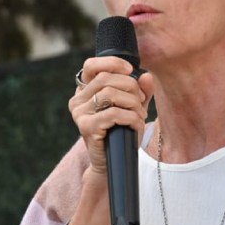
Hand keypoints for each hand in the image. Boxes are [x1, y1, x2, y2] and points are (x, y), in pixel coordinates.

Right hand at [68, 57, 153, 174]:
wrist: (113, 162)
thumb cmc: (121, 132)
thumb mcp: (134, 107)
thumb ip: (141, 91)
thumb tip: (146, 77)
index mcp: (85, 91)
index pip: (91, 65)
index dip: (112, 63)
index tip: (131, 70)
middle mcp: (78, 100)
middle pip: (106, 78)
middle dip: (131, 86)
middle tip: (142, 101)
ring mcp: (80, 113)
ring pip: (110, 93)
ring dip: (132, 103)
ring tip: (140, 114)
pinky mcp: (86, 127)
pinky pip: (113, 113)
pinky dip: (131, 117)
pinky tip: (136, 125)